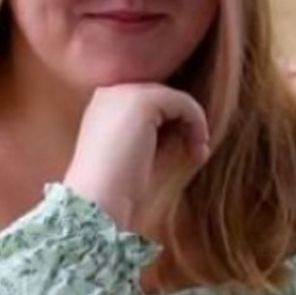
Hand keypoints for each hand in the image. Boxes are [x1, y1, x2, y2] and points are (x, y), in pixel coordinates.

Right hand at [64, 83, 210, 231]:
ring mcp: (123, 94)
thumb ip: (162, 136)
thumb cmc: (118, 187)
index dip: (173, 123)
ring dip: (193, 122)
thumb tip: (193, 126)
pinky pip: (182, 101)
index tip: (188, 150)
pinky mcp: (140, 101)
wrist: (97, 200)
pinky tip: (197, 145)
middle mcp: (110, 94)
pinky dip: (197, 121)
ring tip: (198, 151)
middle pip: (162, 98)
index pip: (149, 105)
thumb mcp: (143, 155)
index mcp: (104, 106)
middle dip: (184, 122)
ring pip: (173, 97)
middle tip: (197, 151)